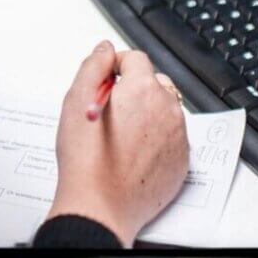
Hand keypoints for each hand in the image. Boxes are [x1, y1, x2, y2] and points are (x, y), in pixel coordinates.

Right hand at [47, 40, 188, 246]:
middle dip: (134, 89)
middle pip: (155, 82)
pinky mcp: (181, 160)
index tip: (105, 81)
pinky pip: (172, 137)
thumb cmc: (86, 161)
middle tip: (109, 110)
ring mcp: (178, 136)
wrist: (100, 207)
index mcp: (142, 89)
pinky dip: (156, 139)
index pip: (136, 59)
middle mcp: (167, 109)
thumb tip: (105, 50)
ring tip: (120, 134)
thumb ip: (93, 67)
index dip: (116, 66)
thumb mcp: (75, 102)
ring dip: (147, 113)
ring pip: (165, 110)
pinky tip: (133, 152)